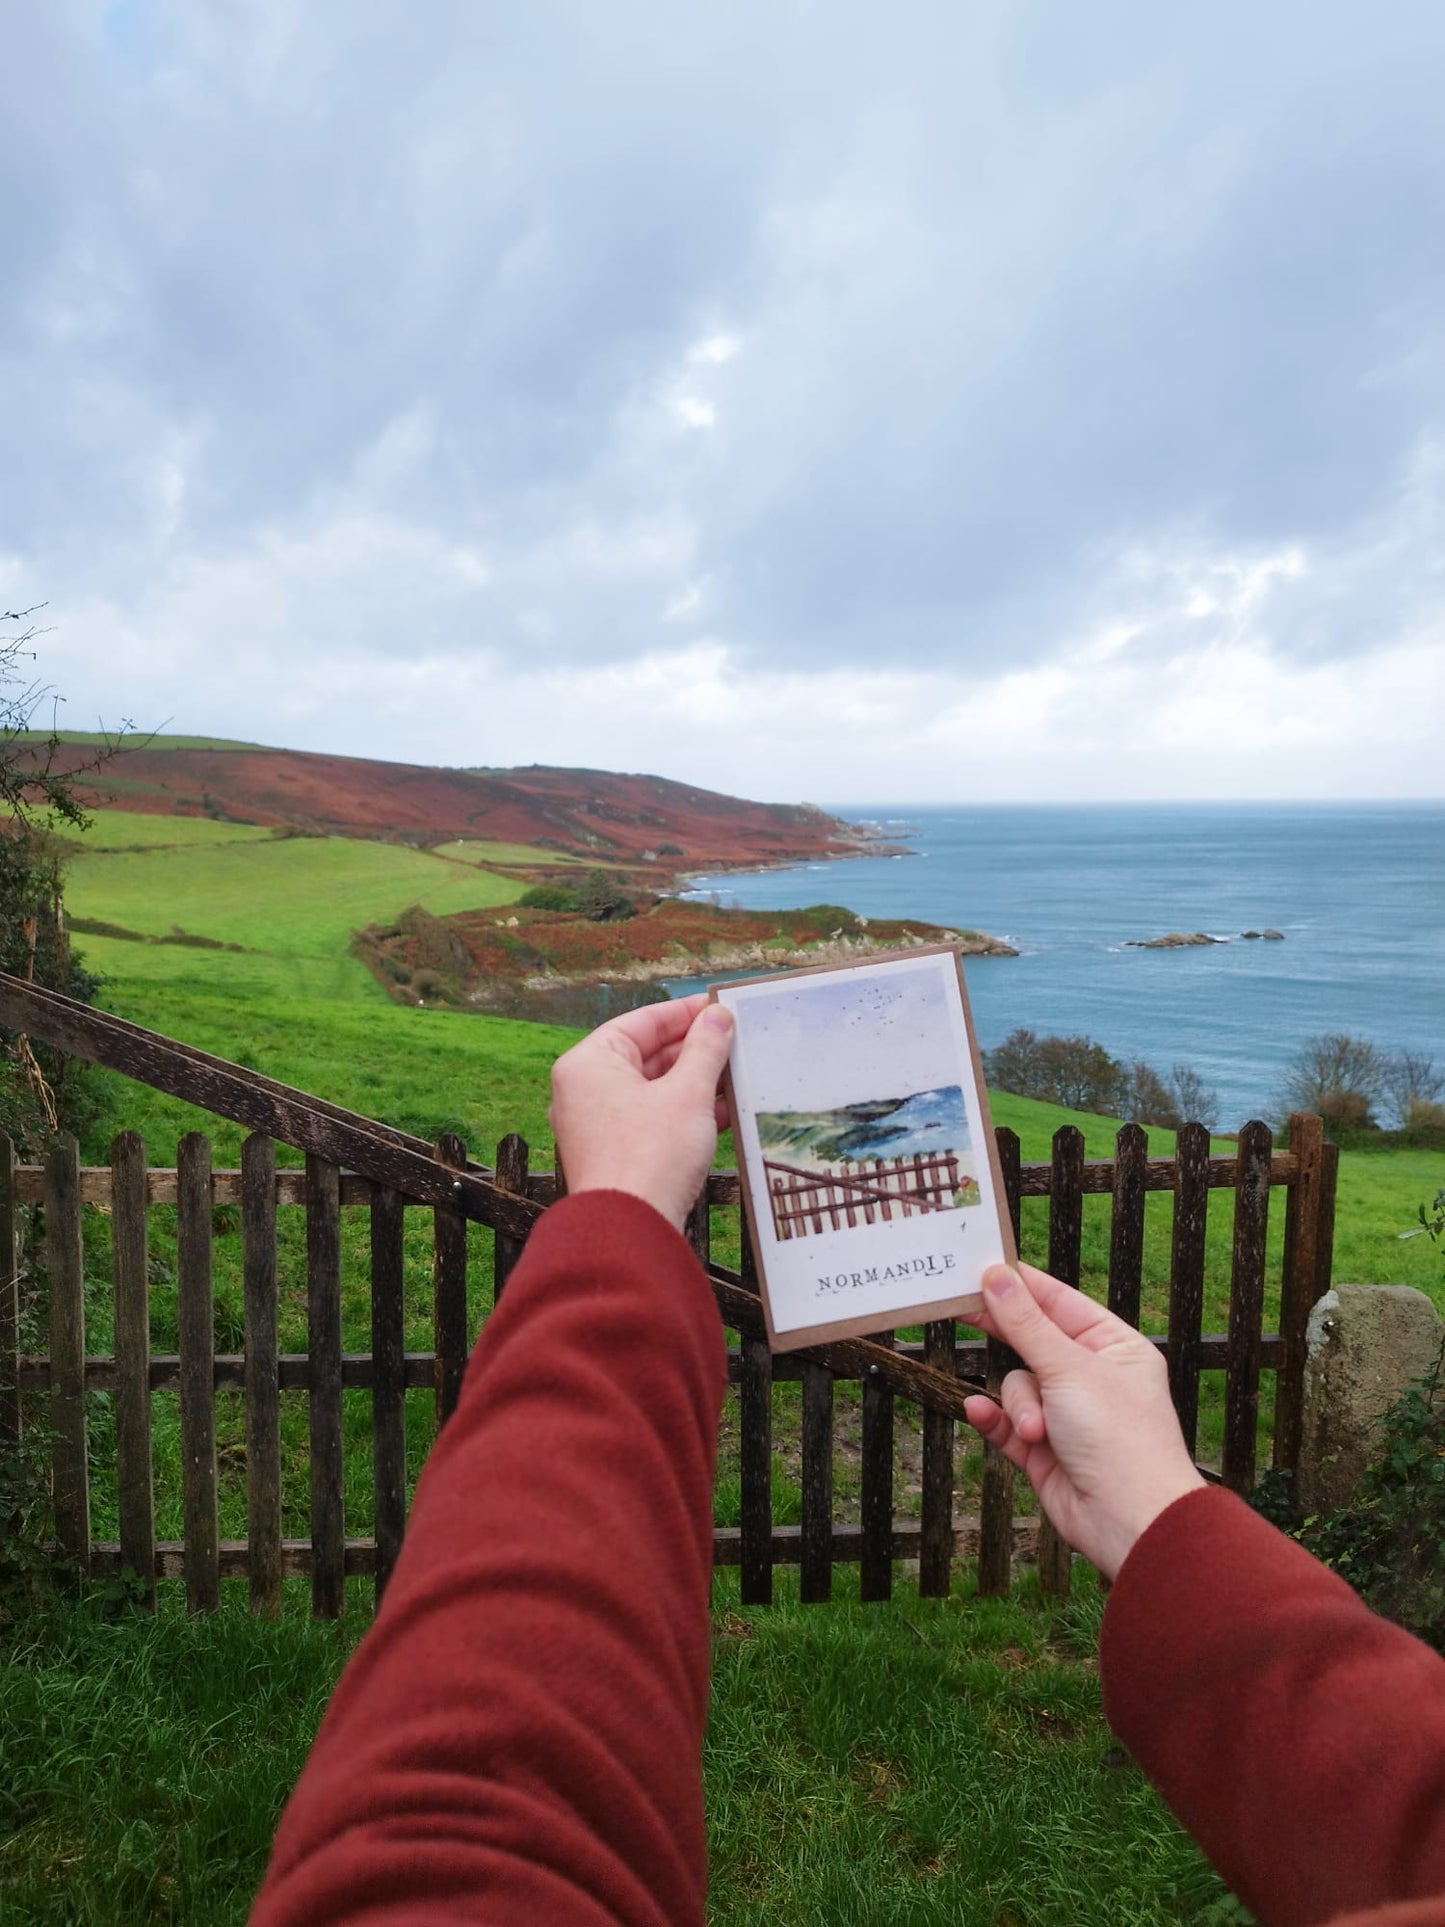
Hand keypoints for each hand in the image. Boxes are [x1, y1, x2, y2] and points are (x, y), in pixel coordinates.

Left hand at [548, 994, 734, 1233]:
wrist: (631, 1232)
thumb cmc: (650, 1156)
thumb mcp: (688, 1092)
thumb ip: (706, 1049)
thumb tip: (718, 1017)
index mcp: (588, 1064)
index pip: (642, 1021)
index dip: (686, 1012)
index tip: (720, 1006)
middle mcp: (585, 1091)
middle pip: (647, 1055)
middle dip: (694, 1050)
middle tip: (736, 1040)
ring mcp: (598, 1125)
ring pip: (653, 1090)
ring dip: (695, 1082)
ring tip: (737, 1073)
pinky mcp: (616, 1155)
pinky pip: (654, 1119)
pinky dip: (686, 1113)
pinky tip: (724, 1111)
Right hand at [962, 1263, 1204, 1579]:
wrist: (1132, 1523)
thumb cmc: (1120, 1439)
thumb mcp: (1069, 1369)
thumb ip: (1024, 1323)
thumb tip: (995, 1275)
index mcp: (1114, 1348)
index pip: (1060, 1303)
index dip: (1021, 1284)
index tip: (981, 1264)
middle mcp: (1092, 1378)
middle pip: (1033, 1343)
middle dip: (1006, 1337)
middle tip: (959, 1306)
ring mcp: (1068, 1416)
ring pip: (1018, 1387)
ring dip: (1021, 1406)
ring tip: (1038, 1430)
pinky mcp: (1045, 1452)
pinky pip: (1007, 1424)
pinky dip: (996, 1420)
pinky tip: (978, 1412)